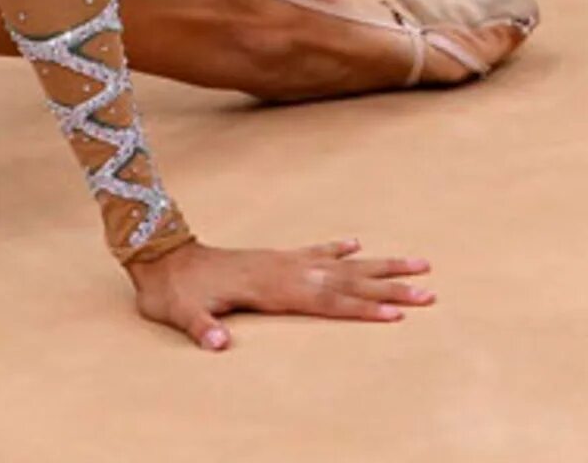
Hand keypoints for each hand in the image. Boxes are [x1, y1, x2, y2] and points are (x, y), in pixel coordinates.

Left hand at [124, 235, 432, 350]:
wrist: (158, 253)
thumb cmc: (172, 291)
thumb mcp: (180, 314)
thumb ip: (201, 328)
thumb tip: (218, 344)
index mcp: (270, 287)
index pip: (326, 300)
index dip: (361, 308)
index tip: (396, 314)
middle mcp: (284, 269)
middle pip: (347, 280)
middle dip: (389, 287)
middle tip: (429, 291)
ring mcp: (281, 259)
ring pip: (341, 263)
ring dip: (378, 265)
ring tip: (417, 263)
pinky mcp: (273, 255)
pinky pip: (315, 251)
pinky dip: (338, 248)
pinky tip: (358, 244)